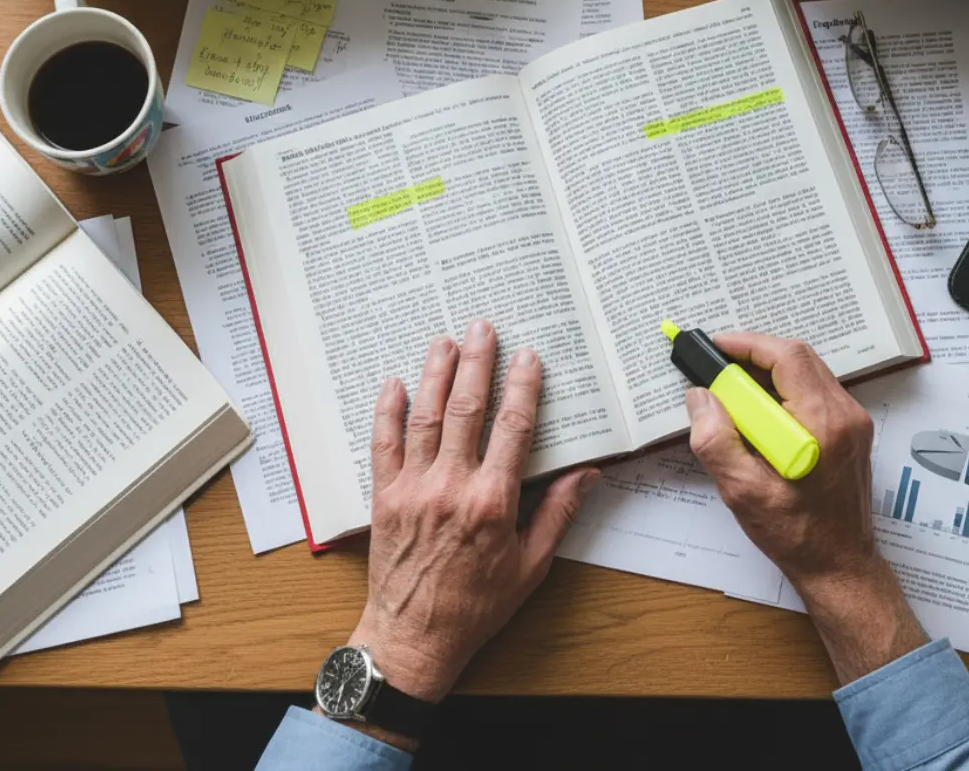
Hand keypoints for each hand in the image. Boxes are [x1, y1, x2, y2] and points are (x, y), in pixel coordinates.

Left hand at [348, 319, 598, 705]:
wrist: (412, 640)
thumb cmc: (475, 608)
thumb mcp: (530, 567)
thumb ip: (556, 514)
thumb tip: (585, 474)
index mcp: (492, 502)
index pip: (513, 429)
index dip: (523, 388)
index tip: (528, 358)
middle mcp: (451, 487)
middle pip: (467, 410)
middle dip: (478, 363)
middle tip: (484, 327)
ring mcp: (413, 489)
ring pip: (426, 418)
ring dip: (436, 374)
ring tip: (445, 340)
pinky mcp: (384, 498)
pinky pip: (384, 445)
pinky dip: (388, 412)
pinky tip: (393, 384)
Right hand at [685, 333, 925, 682]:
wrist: (840, 565)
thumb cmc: (796, 534)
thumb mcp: (744, 491)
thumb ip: (717, 440)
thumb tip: (700, 397)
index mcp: (822, 424)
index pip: (786, 358)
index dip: (747, 344)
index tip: (715, 347)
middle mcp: (844, 414)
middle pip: (798, 357)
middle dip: (755, 354)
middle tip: (719, 367)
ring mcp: (853, 421)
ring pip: (807, 371)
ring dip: (769, 371)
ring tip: (734, 389)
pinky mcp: (851, 430)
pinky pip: (814, 390)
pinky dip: (783, 388)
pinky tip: (759, 410)